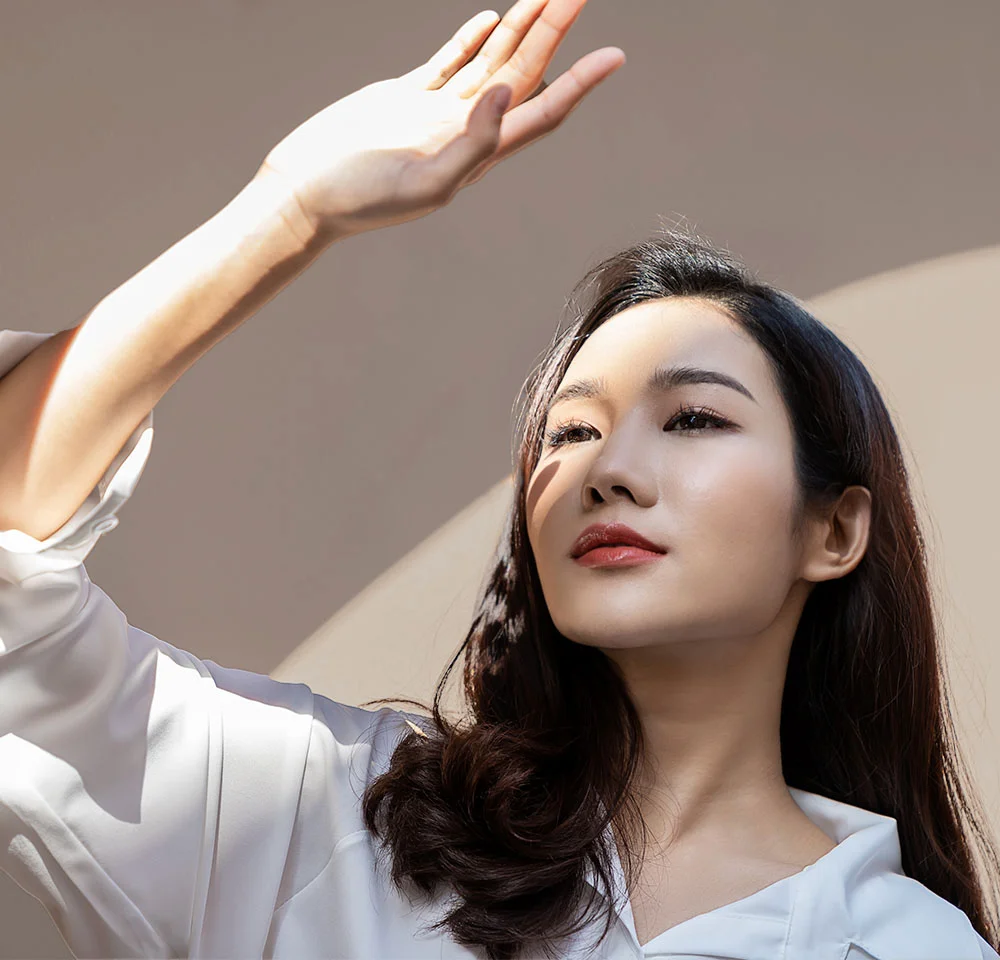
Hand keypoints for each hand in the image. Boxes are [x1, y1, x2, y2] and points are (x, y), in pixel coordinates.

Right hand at [255, 0, 624, 243]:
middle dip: (555, 31)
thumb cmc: (359, 199)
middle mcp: (465, 129)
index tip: (613, 55)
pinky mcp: (405, 97)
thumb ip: (474, 145)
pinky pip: (450, 61)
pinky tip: (491, 20)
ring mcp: (436, 111)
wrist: (305, 193)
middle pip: (525, 73)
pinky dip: (471, 39)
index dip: (580, 83)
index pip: (542, 111)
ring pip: (493, 60)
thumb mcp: (424, 184)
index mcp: (478, 153)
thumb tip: (508, 92)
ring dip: (522, 26)